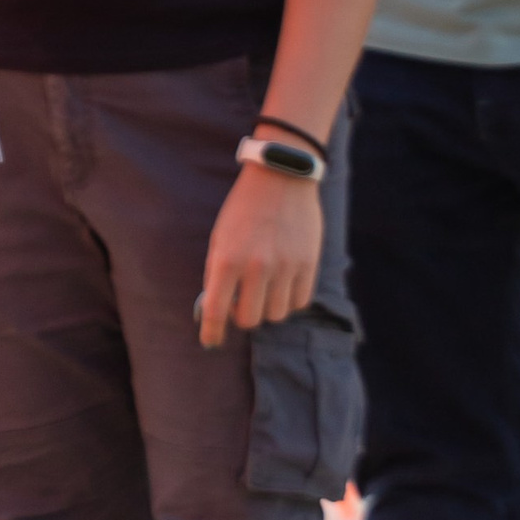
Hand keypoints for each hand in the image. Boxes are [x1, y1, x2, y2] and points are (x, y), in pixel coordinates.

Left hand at [197, 164, 321, 347]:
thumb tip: (215, 309)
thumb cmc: (242, 210)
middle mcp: (257, 267)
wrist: (280, 178)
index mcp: (227, 259)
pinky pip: (300, 302)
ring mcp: (286, 267)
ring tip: (263, 290)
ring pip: (276, 314)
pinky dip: (289, 300)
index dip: (211, 332)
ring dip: (266, 308)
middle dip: (241, 317)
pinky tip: (282, 285)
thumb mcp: (219, 238)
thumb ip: (216, 274)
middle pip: (249, 320)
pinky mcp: (309, 264)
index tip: (210, 341)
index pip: (216, 310)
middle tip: (239, 303)